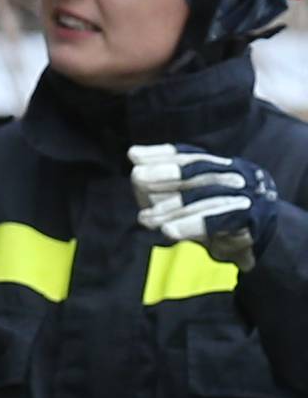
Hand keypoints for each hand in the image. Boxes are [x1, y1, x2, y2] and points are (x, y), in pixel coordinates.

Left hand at [130, 142, 279, 267]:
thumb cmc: (219, 221)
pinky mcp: (250, 220)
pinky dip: (191, 225)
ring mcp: (244, 196)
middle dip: (164, 173)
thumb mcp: (191, 203)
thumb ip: (167, 189)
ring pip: (205, 197)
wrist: (263, 243)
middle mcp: (235, 175)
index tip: (133, 155)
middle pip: (198, 170)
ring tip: (144, 219)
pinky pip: (218, 221)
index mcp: (221, 167)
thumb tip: (136, 170)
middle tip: (136, 176)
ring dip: (171, 208)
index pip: (190, 155)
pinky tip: (168, 232)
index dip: (162, 154)